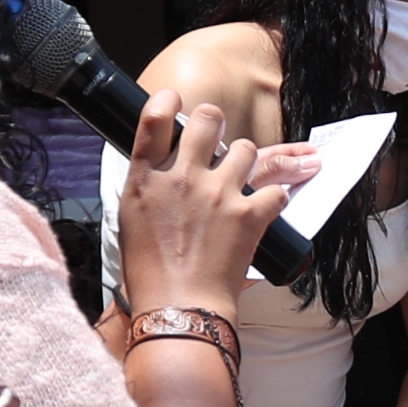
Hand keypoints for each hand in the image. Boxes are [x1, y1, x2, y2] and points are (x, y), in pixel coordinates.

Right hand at [117, 90, 291, 320]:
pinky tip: (263, 209)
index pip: (154, 118)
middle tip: (218, 136)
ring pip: (247, 149)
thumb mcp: (132, 219)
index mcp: (145, 178)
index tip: (175, 100)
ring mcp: (217, 194)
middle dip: (216, 122)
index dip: (167, 101)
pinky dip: (273, 198)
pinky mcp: (248, 215)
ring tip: (241, 180)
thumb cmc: (150, 272)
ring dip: (248, 161)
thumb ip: (149, 185)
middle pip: (208, 119)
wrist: (178, 307)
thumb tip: (162, 167)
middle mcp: (182, 178)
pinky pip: (275, 190)